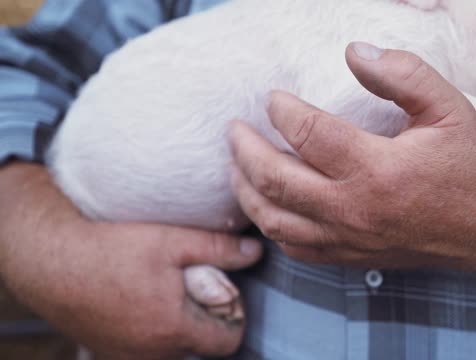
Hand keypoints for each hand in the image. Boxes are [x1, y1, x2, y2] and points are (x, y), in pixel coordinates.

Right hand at [0, 163, 262, 358]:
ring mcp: (129, 356)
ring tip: (168, 291)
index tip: (225, 293)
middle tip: (195, 287)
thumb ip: (220, 249)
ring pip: (174, 349)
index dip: (235, 316)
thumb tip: (257, 251)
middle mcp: (154, 353)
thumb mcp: (172, 241)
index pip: (228, 340)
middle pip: (202, 346)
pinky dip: (154, 330)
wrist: (51, 262)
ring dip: (180, 325)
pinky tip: (143, 300)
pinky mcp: (109, 352)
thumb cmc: (112, 250)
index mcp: (174, 329)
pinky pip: (147, 349)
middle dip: (208, 320)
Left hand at [228, 42, 475, 270]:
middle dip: (245, 150)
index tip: (273, 96)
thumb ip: (404, 74)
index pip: (308, 133)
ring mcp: (349, 239)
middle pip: (275, 181)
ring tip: (236, 165)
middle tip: (234, 128)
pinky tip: (266, 205)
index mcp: (378, 170)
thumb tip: (354, 51)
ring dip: (246, 191)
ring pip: (275, 221)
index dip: (282, 109)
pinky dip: (271, 226)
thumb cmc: (471, 167)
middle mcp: (355, 210)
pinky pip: (295, 249)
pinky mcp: (351, 257)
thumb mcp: (450, 108)